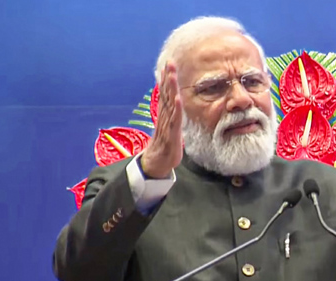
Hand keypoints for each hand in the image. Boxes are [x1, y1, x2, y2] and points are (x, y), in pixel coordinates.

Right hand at [141, 62, 182, 178]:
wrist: (157, 162)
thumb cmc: (165, 144)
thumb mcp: (169, 125)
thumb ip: (171, 114)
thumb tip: (174, 102)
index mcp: (164, 113)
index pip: (165, 92)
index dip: (167, 78)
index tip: (169, 64)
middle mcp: (164, 116)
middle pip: (166, 94)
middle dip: (168, 78)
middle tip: (170, 62)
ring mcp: (167, 124)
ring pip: (169, 103)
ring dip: (171, 89)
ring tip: (172, 75)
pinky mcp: (172, 133)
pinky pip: (175, 119)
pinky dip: (176, 108)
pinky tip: (178, 99)